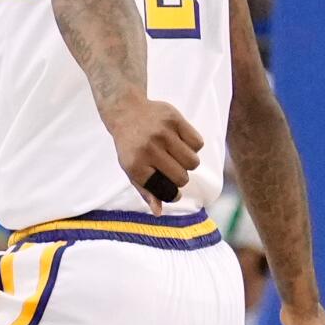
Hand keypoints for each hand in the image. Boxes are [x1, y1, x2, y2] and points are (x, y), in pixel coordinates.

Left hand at [107, 95, 202, 214]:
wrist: (127, 111)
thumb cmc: (131, 146)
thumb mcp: (131, 170)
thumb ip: (146, 191)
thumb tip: (159, 212)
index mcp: (136, 165)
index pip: (166, 190)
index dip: (172, 194)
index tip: (172, 191)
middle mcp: (149, 148)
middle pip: (183, 177)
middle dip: (180, 178)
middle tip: (171, 168)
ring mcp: (162, 133)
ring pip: (193, 162)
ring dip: (189, 163)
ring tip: (176, 155)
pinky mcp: (175, 119)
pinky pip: (197, 143)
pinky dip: (193, 146)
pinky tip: (180, 141)